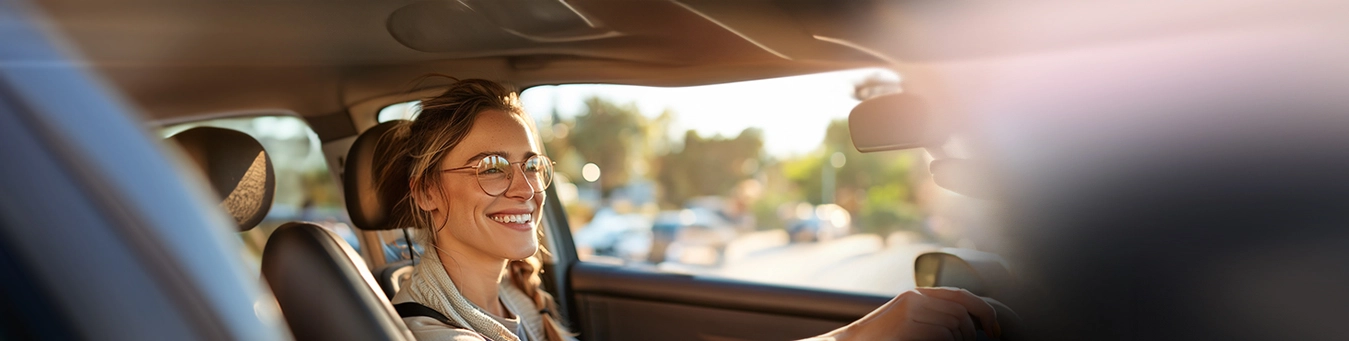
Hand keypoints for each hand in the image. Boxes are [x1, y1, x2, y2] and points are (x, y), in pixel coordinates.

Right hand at [806, 287, 1000, 340]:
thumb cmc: (882, 339)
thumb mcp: (909, 322)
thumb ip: (933, 317)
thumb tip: (969, 325)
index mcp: (917, 295)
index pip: (961, 295)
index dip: (984, 311)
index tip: (994, 329)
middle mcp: (914, 298)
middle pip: (961, 311)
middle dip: (975, 331)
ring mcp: (909, 310)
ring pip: (954, 323)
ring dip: (961, 340)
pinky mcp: (906, 324)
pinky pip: (941, 334)